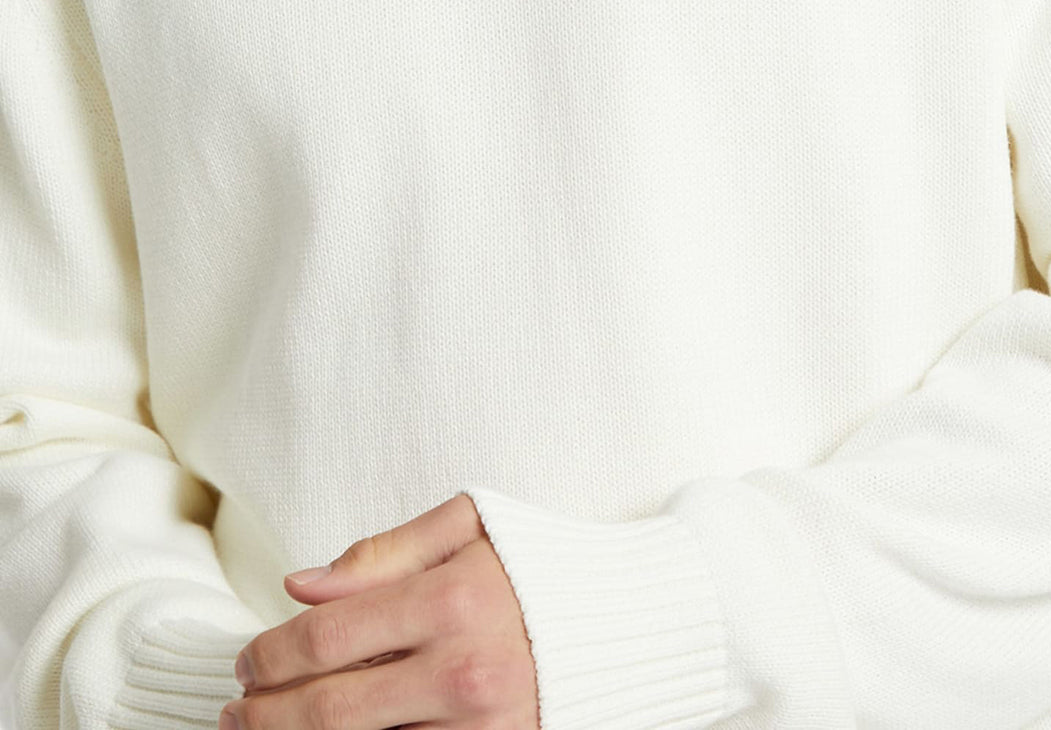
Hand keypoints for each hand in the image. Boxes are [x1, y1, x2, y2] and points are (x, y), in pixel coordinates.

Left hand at [219, 493, 538, 729]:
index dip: (271, 653)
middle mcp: (462, 671)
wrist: (628, 621)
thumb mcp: (469, 527)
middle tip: (236, 708)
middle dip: (266, 713)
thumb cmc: (539, 565)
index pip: (328, 635)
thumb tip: (299, 585)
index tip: (247, 659)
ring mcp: (480, 728)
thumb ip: (383, 553)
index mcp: (451, 599)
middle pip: (330, 709)